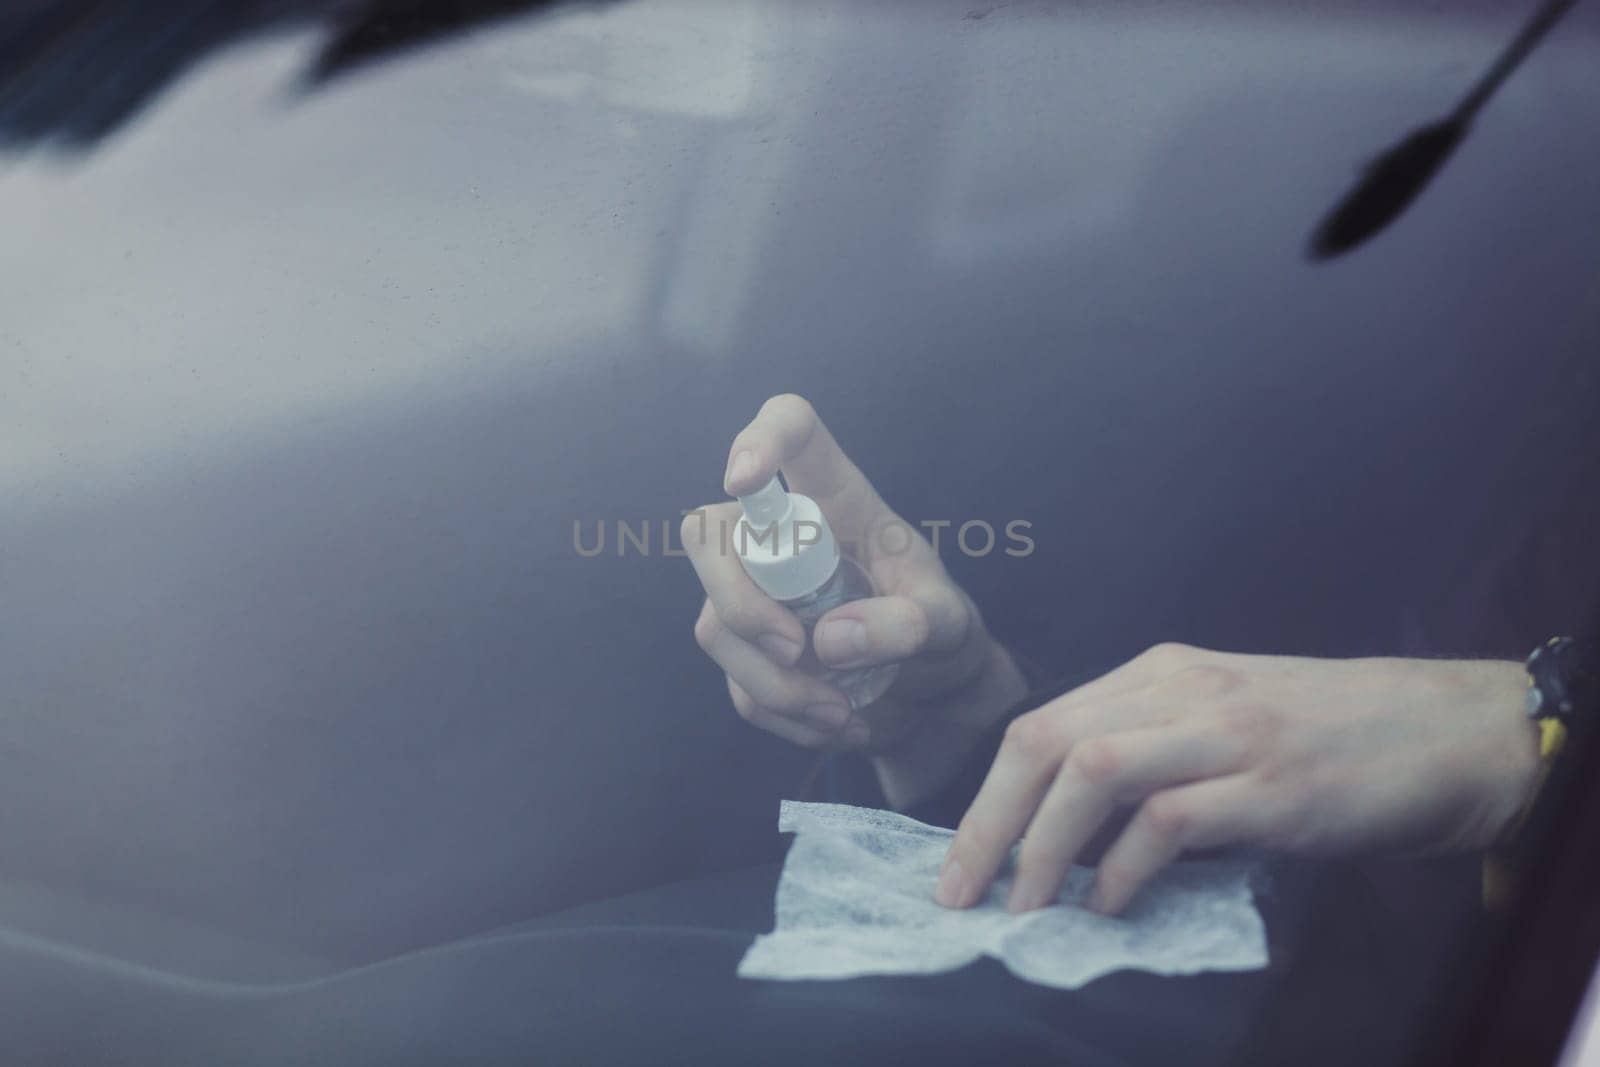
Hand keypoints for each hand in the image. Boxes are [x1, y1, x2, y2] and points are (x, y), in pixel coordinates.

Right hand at [683, 395, 1025, 798]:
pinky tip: (839, 722)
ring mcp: (755, 595)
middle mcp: (782, 537)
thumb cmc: (942, 632)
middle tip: (798, 651)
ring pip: (716, 625)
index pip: (790, 430)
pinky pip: (739, 687)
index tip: (743, 480)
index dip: (758, 439)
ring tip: (843, 713)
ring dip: (776, 685)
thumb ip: (909, 622)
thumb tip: (829, 639)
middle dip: (740, 601)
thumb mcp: (950, 624)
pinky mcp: (750, 654)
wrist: (934, 696)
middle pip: (709, 534)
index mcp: (837, 498)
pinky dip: (786, 716)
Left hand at [936, 644, 1538, 915]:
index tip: (961, 863)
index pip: (1042, 725)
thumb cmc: (1331, 735)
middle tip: (962, 895)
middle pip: (1047, 742)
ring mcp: (1229, 733)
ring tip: (1025, 908)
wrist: (1450, 731)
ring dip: (1042, 847)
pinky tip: (1111, 907)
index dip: (987, 797)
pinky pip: (1169, 820)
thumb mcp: (1223, 722)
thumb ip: (1152, 757)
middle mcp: (1182, 689)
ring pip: (1093, 770)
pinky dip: (1124, 870)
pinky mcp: (1274, 785)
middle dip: (988, 824)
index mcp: (1161, 672)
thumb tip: (1071, 841)